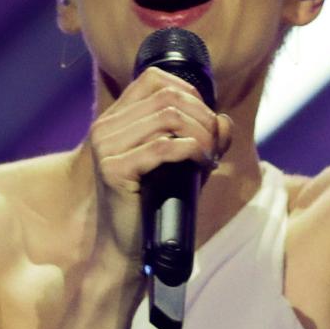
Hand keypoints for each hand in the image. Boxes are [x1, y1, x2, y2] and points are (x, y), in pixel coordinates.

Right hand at [79, 67, 229, 271]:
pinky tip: (201, 165)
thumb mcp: (185, 165)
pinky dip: (192, 151)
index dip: (189, 92)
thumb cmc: (156, 206)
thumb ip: (205, 139)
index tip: (206, 122)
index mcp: (115, 120)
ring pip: (168, 117)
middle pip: (167, 96)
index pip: (154, 78)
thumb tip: (225, 119)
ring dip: (201, 134)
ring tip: (209, 157)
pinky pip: (162, 147)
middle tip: (214, 146)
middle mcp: (105, 127)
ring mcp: (105, 147)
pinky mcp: (113, 169)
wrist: (127, 250)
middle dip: (203, 117)